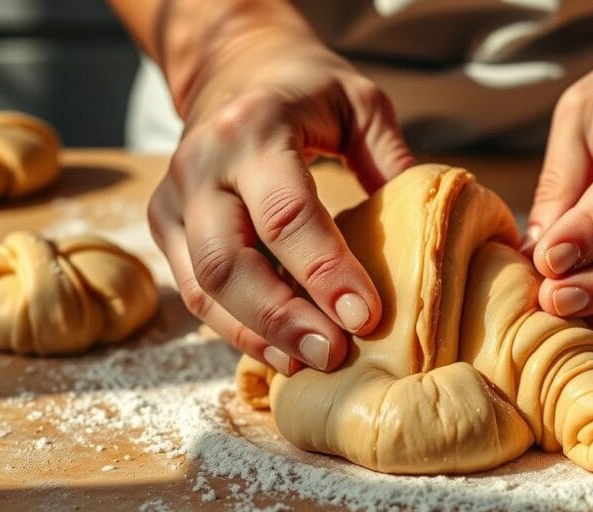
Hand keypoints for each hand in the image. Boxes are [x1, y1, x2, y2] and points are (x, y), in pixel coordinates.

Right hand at [148, 22, 413, 373]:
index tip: (366, 316)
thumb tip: (427, 235)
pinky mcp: (165, 226)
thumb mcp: (361, 104)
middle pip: (229, 261)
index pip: (287, 214)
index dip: (326, 272)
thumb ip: (390, 161)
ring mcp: (174, 197)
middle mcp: (201, 164)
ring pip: (203, 286)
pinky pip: (194, 291)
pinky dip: (236, 328)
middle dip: (283, 318)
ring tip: (310, 362)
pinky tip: (281, 351)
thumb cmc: (307, 88)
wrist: (233, 68)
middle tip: (335, 353)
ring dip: (257, 334)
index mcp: (254, 128)